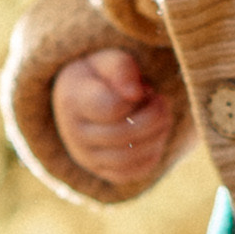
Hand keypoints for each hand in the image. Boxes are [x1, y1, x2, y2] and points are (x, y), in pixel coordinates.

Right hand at [53, 48, 180, 189]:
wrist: (86, 97)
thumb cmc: (102, 74)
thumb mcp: (109, 59)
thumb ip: (121, 67)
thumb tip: (135, 93)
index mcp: (72, 100)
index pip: (112, 108)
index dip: (138, 98)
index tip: (143, 88)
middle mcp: (73, 133)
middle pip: (123, 135)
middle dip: (154, 117)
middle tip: (161, 102)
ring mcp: (85, 156)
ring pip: (128, 157)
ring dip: (156, 137)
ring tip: (162, 118)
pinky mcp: (99, 171)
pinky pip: (130, 174)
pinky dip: (151, 156)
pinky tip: (154, 137)